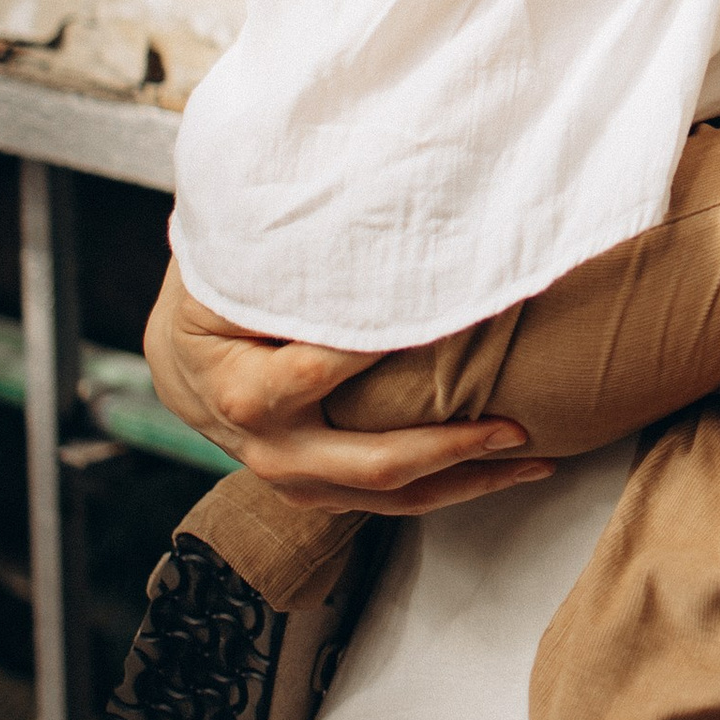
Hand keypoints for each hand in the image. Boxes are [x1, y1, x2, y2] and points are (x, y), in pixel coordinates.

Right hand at [143, 260, 552, 521]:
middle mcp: (276, 453)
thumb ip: (287, 259)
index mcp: (248, 394)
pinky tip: (506, 467)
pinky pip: (395, 500)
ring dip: (470, 479)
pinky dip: (453, 485)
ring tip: (535, 457)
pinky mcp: (325, 492)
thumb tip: (355, 219)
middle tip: (514, 424)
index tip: (450, 319)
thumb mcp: (232, 272)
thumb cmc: (216, 302)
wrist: (184, 366)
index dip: (380, 349)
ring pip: (394, 496)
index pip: (323, 372)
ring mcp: (301, 482)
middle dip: (453, 445)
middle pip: (376, 463)